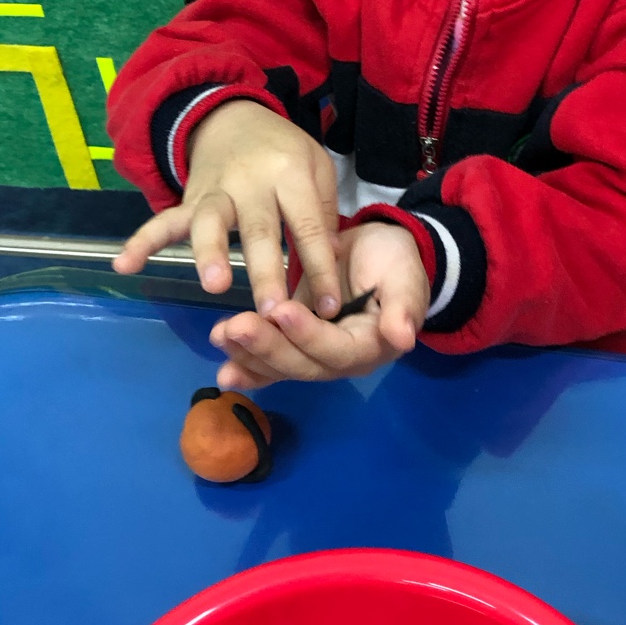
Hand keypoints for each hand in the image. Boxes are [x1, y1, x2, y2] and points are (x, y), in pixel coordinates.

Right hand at [113, 100, 341, 316]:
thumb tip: (328, 265)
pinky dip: (142, 241)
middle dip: (264, 271)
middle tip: (271, 310)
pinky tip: (123, 265)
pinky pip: (163, 221)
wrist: (231, 117)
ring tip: (214, 284)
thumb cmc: (283, 153)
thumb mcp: (316, 169)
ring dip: (210, 253)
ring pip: (210, 223)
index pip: (308, 227)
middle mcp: (251, 181)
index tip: (328, 310)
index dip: (319, 269)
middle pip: (258, 230)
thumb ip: (321, 215)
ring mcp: (215, 191)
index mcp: (290, 173)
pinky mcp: (188, 200)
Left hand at [210, 222, 430, 388]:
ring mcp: (315, 356)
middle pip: (302, 364)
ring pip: (281, 365)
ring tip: (220, 336)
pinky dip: (247, 366)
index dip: (308, 335)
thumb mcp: (405, 275)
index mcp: (370, 347)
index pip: (336, 350)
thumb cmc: (395, 262)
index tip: (282, 311)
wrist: (378, 254)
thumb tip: (402, 338)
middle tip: (236, 327)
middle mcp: (340, 361)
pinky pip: (271, 362)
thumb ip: (404, 306)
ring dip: (249, 355)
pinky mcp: (295, 345)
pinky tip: (223, 370)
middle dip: (268, 347)